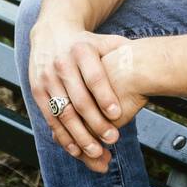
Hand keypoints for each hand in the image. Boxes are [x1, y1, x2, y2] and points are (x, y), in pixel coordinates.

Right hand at [27, 21, 144, 173]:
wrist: (51, 34)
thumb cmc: (87, 43)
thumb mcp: (104, 41)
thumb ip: (123, 51)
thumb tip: (149, 57)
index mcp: (81, 51)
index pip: (94, 76)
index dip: (105, 96)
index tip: (118, 115)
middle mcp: (62, 64)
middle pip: (79, 99)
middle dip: (96, 123)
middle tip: (113, 139)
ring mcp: (47, 79)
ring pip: (63, 113)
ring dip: (80, 136)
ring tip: (97, 152)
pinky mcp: (37, 91)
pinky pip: (50, 118)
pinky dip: (63, 136)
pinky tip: (77, 150)